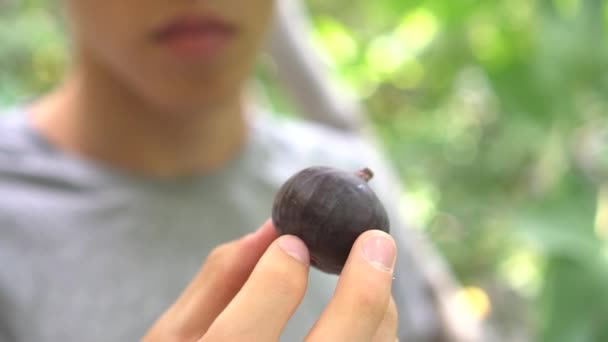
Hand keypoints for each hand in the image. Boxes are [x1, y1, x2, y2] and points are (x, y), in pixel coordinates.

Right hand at [143, 219, 397, 341]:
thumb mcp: (177, 335)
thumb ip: (220, 279)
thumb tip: (274, 230)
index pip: (241, 335)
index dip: (273, 282)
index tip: (294, 242)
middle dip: (361, 296)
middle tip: (377, 241)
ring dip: (378, 318)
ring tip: (374, 275)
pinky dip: (377, 340)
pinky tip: (370, 319)